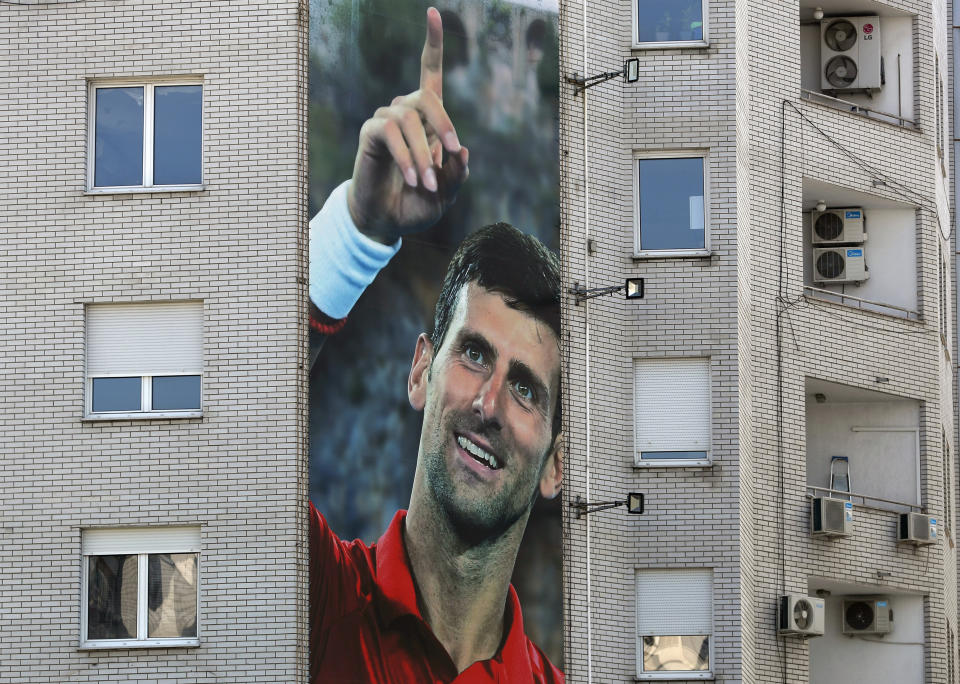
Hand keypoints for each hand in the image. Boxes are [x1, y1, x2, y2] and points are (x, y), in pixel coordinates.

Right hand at [347, 7, 469, 244]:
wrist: (386, 221)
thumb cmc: (417, 204)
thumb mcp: (446, 192)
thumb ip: (457, 174)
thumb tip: (462, 149)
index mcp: (427, 120)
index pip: (430, 73)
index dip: (432, 44)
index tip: (433, 12)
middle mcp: (406, 113)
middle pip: (426, 95)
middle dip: (443, 123)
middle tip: (452, 153)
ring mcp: (386, 120)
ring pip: (409, 120)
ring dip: (423, 154)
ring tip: (425, 185)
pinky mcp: (371, 133)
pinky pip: (390, 133)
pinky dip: (406, 157)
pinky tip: (411, 179)